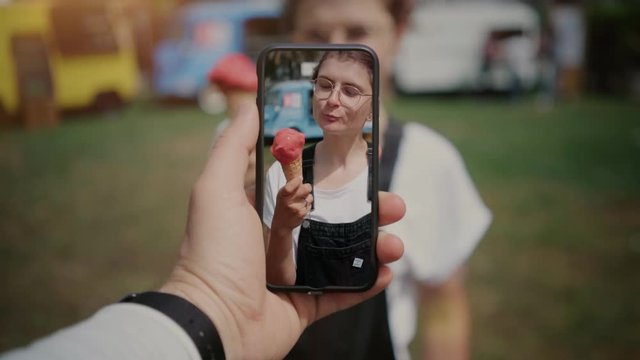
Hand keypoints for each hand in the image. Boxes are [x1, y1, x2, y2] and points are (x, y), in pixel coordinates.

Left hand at [160, 103, 404, 358]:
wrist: (214, 321)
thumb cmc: (214, 253)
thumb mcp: (216, 190)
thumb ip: (233, 148)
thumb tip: (249, 108)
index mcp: (261, 213)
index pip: (306, 186)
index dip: (335, 175)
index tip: (363, 162)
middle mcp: (280, 242)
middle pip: (334, 219)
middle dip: (368, 210)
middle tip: (394, 202)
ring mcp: (294, 275)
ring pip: (345, 255)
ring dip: (375, 246)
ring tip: (395, 241)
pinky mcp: (304, 305)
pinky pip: (343, 293)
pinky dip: (367, 283)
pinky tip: (387, 270)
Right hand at [272, 177, 312, 230]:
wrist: (282, 224)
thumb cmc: (282, 207)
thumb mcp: (281, 196)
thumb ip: (289, 187)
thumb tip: (299, 177)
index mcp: (282, 195)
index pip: (292, 184)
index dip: (298, 180)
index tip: (299, 179)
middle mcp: (289, 201)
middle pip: (306, 188)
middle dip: (307, 187)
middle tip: (304, 189)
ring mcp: (296, 208)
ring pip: (309, 197)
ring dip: (307, 197)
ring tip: (300, 201)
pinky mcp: (302, 213)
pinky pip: (310, 205)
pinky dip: (307, 205)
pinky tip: (301, 208)